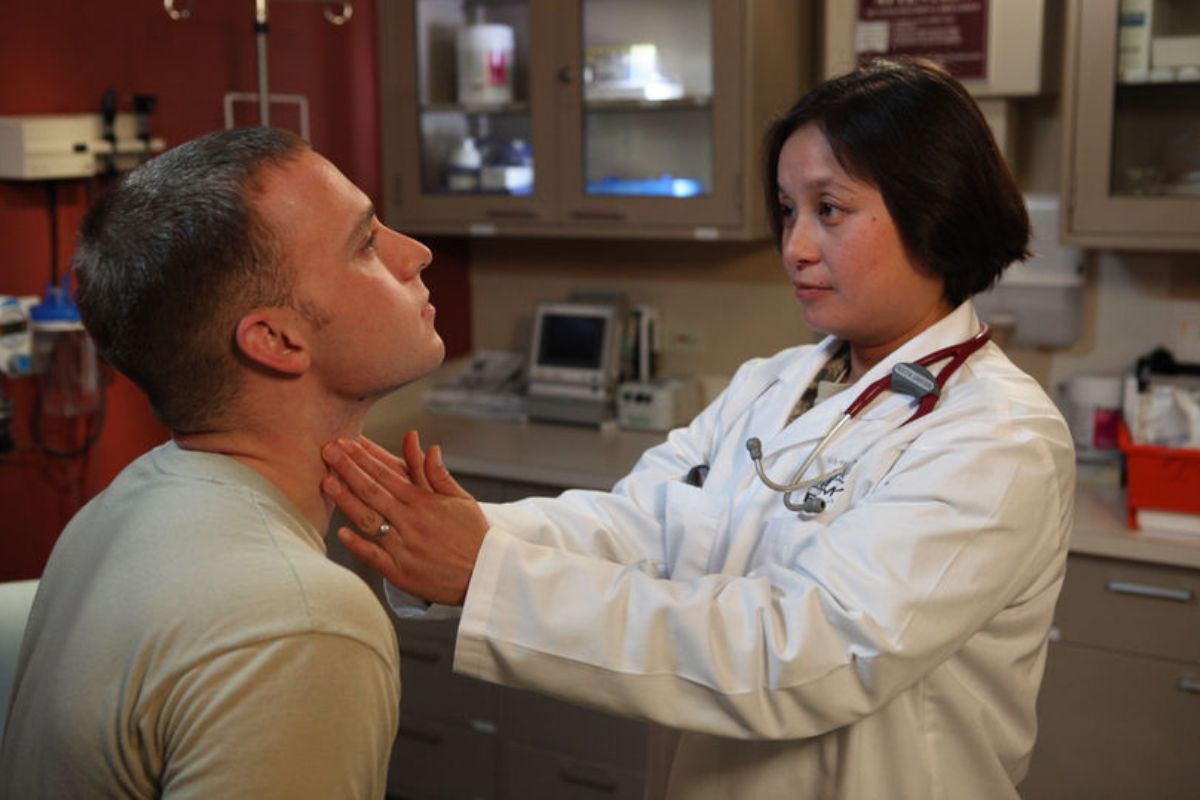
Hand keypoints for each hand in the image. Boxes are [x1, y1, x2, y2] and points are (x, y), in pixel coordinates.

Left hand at [321, 431, 488, 605]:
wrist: (487, 575)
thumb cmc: (474, 536)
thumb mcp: (462, 499)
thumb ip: (439, 475)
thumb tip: (428, 447)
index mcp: (425, 502)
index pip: (389, 474)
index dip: (365, 458)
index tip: (346, 443)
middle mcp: (412, 521)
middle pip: (374, 491)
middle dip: (349, 469)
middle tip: (327, 451)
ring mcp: (404, 547)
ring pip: (370, 520)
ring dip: (347, 501)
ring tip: (327, 483)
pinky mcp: (401, 572)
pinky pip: (375, 557)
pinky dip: (358, 545)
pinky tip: (341, 532)